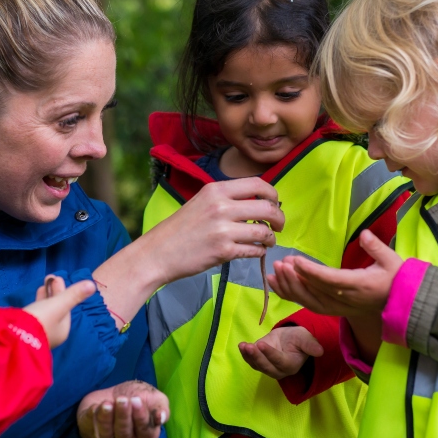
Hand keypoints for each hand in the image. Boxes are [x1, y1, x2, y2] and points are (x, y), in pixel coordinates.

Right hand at [23, 276, 95, 347]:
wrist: (13, 337)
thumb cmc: (40, 320)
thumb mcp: (58, 305)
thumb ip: (74, 295)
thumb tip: (92, 285)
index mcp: (63, 330)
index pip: (66, 308)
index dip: (63, 292)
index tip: (57, 277)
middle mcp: (52, 335)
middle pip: (55, 310)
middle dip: (53, 293)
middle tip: (50, 277)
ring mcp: (38, 335)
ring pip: (44, 312)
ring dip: (44, 297)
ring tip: (42, 286)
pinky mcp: (25, 332)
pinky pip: (34, 316)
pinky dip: (35, 305)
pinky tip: (32, 299)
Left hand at [76, 380, 168, 437]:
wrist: (113, 392)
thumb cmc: (137, 397)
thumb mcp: (154, 398)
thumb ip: (161, 406)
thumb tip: (162, 417)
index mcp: (144, 435)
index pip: (145, 434)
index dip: (141, 419)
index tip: (137, 401)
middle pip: (125, 434)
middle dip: (123, 416)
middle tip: (122, 399)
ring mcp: (106, 437)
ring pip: (107, 432)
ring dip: (107, 418)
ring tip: (108, 403)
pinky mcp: (89, 428)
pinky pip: (90, 426)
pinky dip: (92, 416)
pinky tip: (96, 406)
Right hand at [145, 177, 285, 284]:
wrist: (157, 253)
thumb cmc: (180, 229)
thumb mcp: (201, 202)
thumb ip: (227, 199)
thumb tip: (259, 202)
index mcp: (216, 190)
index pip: (258, 184)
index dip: (273, 195)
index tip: (275, 205)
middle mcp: (221, 206)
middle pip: (267, 207)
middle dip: (279, 218)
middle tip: (278, 226)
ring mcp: (222, 229)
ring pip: (264, 231)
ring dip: (270, 238)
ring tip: (267, 242)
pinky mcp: (223, 251)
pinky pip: (254, 250)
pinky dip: (259, 252)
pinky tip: (254, 251)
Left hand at [238, 326, 323, 379]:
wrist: (290, 339)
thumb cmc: (299, 339)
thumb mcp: (306, 338)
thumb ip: (310, 345)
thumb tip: (320, 351)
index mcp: (291, 365)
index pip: (280, 361)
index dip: (270, 354)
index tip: (261, 344)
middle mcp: (279, 370)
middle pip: (266, 366)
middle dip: (257, 357)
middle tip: (249, 346)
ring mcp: (268, 367)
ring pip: (257, 365)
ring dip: (249, 356)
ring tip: (243, 346)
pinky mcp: (260, 361)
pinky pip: (251, 361)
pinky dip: (245, 354)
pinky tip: (241, 346)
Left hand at [267, 229, 400, 316]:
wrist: (399, 305)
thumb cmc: (395, 280)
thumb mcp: (392, 261)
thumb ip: (376, 248)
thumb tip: (365, 234)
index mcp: (358, 286)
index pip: (330, 280)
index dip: (311, 272)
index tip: (295, 261)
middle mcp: (344, 300)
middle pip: (315, 291)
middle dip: (295, 278)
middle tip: (280, 263)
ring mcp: (337, 307)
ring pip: (308, 301)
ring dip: (289, 287)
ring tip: (274, 272)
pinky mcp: (331, 310)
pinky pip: (307, 304)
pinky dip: (290, 295)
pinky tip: (275, 284)